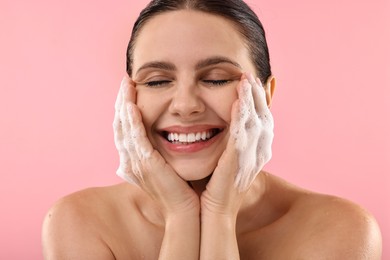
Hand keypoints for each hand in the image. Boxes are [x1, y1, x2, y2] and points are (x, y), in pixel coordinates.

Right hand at [113, 76, 198, 216]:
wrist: (184, 211)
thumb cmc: (179, 190)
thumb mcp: (165, 168)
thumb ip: (159, 153)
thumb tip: (159, 140)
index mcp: (135, 160)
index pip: (125, 128)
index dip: (125, 108)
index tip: (130, 90)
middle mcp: (130, 160)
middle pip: (120, 125)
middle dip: (121, 102)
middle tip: (126, 81)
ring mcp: (136, 163)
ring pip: (124, 128)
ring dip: (124, 105)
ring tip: (127, 86)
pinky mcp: (146, 165)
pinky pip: (136, 139)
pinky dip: (132, 122)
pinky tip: (132, 106)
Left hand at [201, 72, 273, 215]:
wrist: (216, 213)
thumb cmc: (217, 188)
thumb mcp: (227, 162)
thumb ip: (229, 144)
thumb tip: (224, 129)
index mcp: (256, 152)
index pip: (261, 120)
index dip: (257, 101)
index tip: (250, 83)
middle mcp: (258, 153)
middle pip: (263, 117)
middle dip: (257, 95)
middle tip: (250, 75)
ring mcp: (249, 157)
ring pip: (255, 122)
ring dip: (250, 100)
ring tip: (245, 81)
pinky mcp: (237, 162)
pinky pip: (242, 135)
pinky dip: (241, 117)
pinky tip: (237, 102)